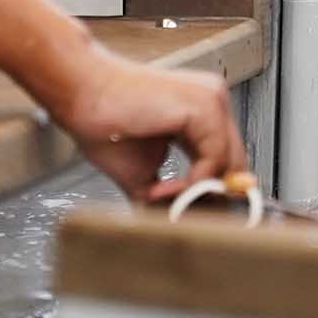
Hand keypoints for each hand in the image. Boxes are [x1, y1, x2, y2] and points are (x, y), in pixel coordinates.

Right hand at [42, 48, 243, 203]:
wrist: (81, 94)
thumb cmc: (104, 124)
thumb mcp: (145, 173)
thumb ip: (172, 195)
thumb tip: (185, 223)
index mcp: (202, 112)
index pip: (227, 161)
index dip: (206, 192)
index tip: (180, 210)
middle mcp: (213, 101)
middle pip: (235, 165)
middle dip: (205, 196)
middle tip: (171, 210)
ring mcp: (213, 100)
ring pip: (230, 165)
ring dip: (196, 193)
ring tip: (158, 195)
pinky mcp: (204, 106)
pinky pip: (216, 159)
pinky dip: (192, 183)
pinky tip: (160, 186)